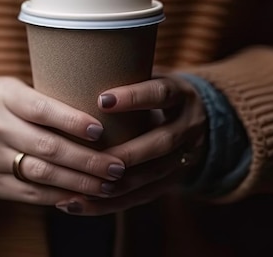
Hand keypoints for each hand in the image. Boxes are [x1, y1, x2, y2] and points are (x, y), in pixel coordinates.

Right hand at [0, 77, 126, 205]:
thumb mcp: (9, 87)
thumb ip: (43, 100)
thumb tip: (97, 110)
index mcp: (4, 97)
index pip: (42, 109)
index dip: (72, 121)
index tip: (100, 131)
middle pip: (48, 148)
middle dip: (88, 160)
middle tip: (119, 166)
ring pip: (41, 175)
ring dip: (79, 183)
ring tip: (108, 185)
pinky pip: (28, 194)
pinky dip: (57, 197)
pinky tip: (81, 197)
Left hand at [55, 75, 206, 215]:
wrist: (203, 119)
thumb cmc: (156, 94)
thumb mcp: (152, 78)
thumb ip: (123, 76)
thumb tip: (70, 68)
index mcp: (182, 95)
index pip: (161, 94)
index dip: (135, 97)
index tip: (101, 99)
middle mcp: (188, 127)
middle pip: (161, 143)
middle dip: (126, 153)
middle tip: (90, 157)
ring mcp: (185, 157)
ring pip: (152, 175)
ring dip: (114, 185)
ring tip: (78, 189)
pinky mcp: (173, 181)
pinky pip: (142, 196)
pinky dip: (109, 204)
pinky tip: (78, 204)